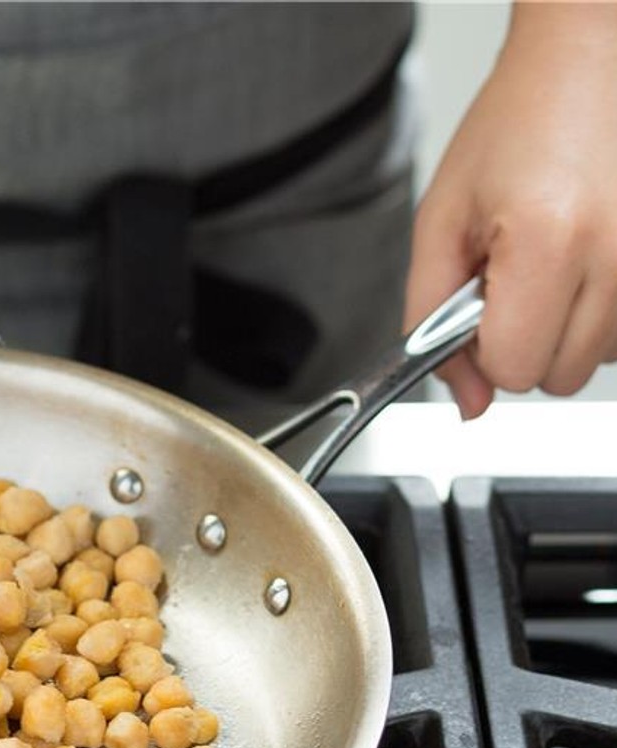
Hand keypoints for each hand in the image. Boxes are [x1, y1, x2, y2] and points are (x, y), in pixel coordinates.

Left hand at [405, 3, 616, 417]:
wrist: (586, 65)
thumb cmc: (515, 128)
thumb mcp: (441, 222)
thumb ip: (431, 319)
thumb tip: (466, 401)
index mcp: (548, 243)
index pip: (513, 369)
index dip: (482, 349)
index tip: (476, 305)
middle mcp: (616, 257)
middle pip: (557, 376)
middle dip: (521, 341)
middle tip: (511, 275)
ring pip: (595, 360)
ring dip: (562, 327)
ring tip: (547, 259)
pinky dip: (598, 310)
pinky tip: (580, 261)